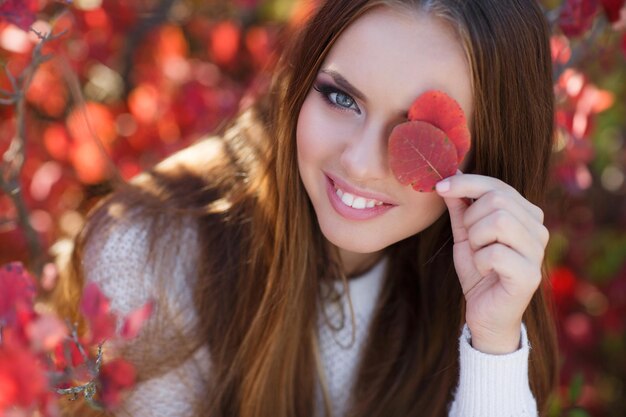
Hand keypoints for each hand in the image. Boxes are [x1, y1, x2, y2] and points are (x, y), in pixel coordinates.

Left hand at [435, 173, 548, 353]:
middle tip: (471, 242)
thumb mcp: (465, 235)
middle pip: (497, 200)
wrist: (485, 313)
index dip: (465, 183)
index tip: (439, 186)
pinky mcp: (530, 275)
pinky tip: (485, 271)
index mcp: (526, 214)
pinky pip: (495, 253)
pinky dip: (480, 262)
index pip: (496, 185)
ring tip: (479, 255)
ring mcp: (538, 252)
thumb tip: (452, 174)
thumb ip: (461, 206)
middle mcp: (538, 229)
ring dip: (476, 239)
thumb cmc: (478, 272)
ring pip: (498, 222)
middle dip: (470, 219)